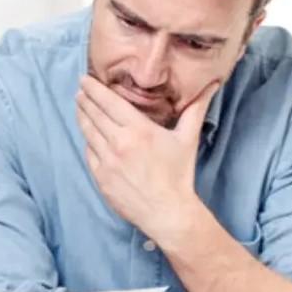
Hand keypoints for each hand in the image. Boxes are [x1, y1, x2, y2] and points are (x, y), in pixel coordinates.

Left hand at [75, 76, 219, 241]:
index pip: (109, 102)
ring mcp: (107, 161)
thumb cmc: (178, 175)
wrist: (167, 212)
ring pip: (88, 132)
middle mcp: (119, 143)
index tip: (85, 79)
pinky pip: (89, 153)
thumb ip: (195, 109)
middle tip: (80, 89)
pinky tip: (87, 134)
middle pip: (94, 114)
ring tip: (79, 106)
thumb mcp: (188, 138)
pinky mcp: (100, 177)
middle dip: (85, 99)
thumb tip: (211, 85)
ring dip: (82, 116)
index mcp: (138, 130)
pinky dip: (87, 140)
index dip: (94, 89)